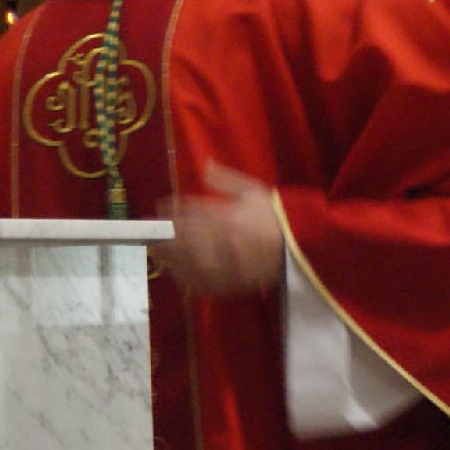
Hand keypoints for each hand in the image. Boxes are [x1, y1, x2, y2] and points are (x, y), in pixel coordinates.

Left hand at [155, 160, 283, 297]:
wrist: (299, 247)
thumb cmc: (276, 217)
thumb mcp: (255, 191)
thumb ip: (227, 180)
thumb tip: (205, 165)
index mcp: (232, 218)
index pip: (195, 212)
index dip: (174, 209)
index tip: (162, 206)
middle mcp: (227, 242)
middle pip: (187, 240)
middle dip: (166, 236)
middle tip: (150, 233)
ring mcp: (229, 265)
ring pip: (192, 263)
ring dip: (172, 258)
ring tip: (158, 252)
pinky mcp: (234, 282)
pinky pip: (206, 284)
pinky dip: (188, 279)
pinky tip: (177, 273)